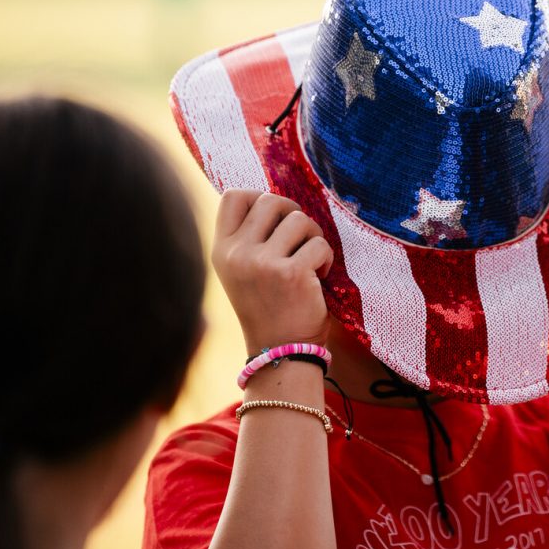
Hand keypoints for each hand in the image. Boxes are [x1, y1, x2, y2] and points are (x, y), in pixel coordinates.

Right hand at [212, 190, 333, 355]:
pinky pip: (319, 244)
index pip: (233, 196)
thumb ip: (249, 237)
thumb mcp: (243, 270)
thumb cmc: (268, 307)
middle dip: (293, 214)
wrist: (279, 352)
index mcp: (221, 250)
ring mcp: (262, 263)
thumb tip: (274, 199)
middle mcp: (237, 254)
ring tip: (311, 259)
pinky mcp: (291, 273)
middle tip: (300, 239)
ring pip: (299, 219)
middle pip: (270, 199)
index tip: (275, 221)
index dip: (259, 197)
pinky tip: (319, 278)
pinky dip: (326, 258)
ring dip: (313, 236)